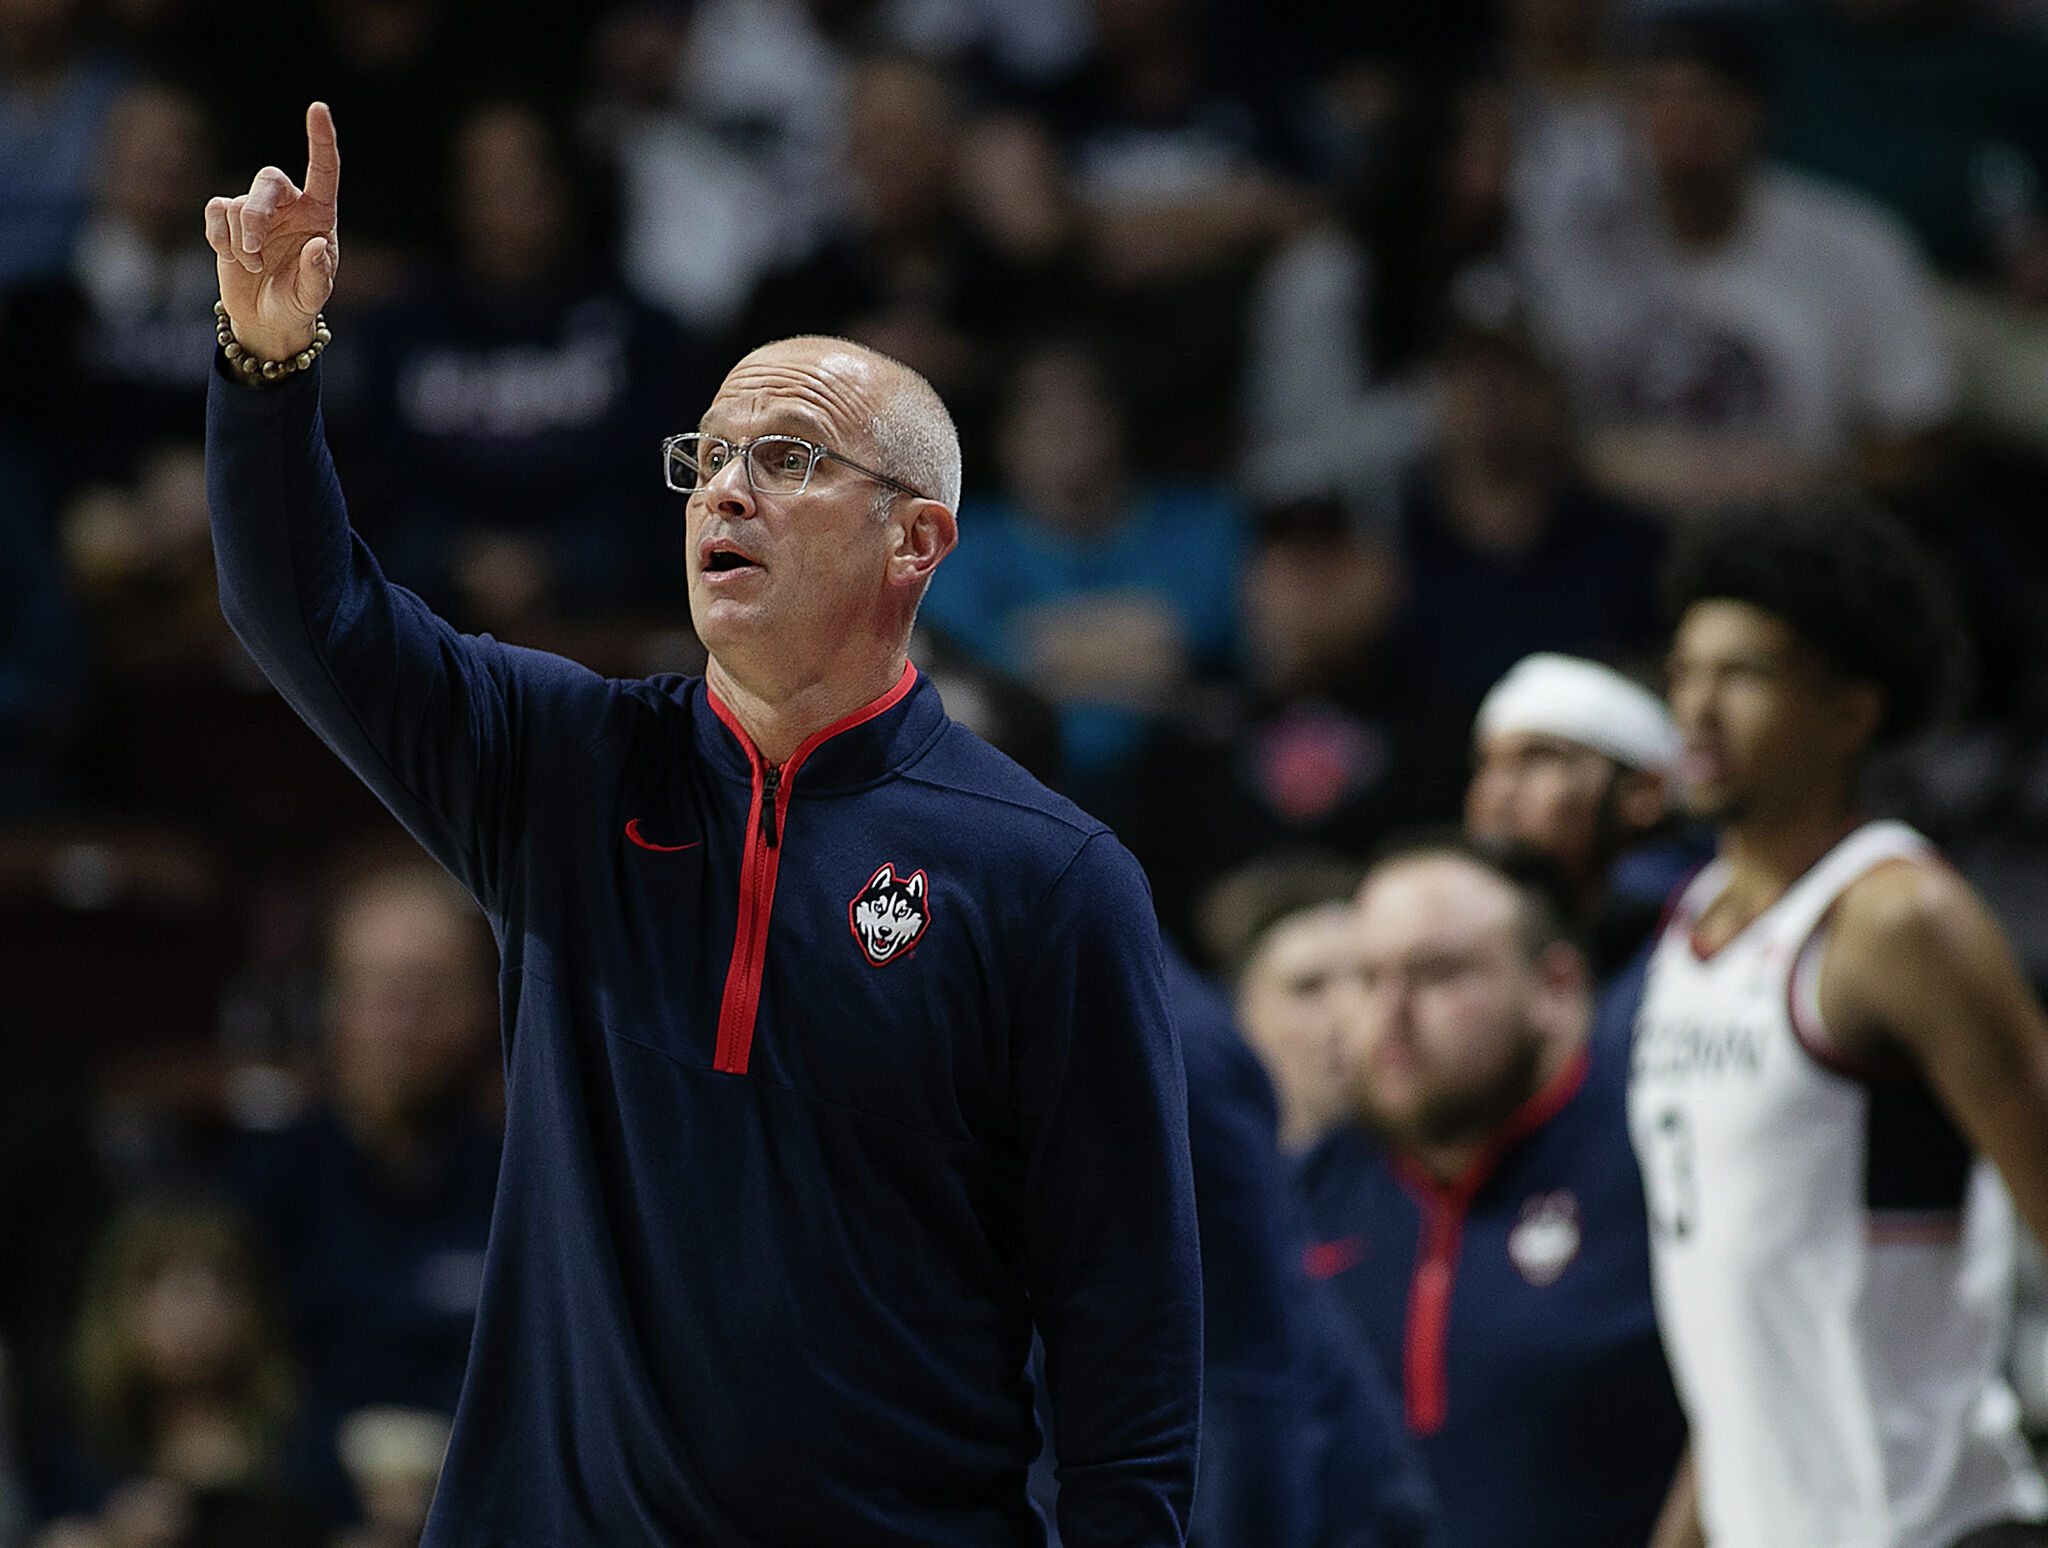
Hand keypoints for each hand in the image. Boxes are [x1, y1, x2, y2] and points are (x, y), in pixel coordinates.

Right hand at [202, 101, 339, 362]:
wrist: (268, 318)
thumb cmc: (298, 301)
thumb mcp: (313, 296)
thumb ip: (318, 274)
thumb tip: (316, 246)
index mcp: (319, 213)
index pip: (323, 169)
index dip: (321, 139)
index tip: (318, 107)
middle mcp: (288, 204)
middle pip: (267, 180)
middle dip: (256, 214)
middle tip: (254, 251)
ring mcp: (255, 209)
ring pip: (239, 202)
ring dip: (242, 240)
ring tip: (254, 266)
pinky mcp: (227, 219)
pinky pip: (216, 212)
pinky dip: (220, 237)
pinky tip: (231, 258)